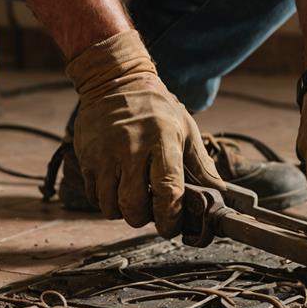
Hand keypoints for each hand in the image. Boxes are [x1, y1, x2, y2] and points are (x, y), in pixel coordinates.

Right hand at [66, 30, 224, 237]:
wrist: (115, 81)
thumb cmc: (156, 108)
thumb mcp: (186, 129)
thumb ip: (202, 165)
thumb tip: (220, 193)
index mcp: (162, 140)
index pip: (167, 190)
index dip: (169, 216)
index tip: (170, 226)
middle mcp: (131, 148)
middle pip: (134, 206)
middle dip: (144, 218)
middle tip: (151, 211)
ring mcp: (105, 154)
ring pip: (110, 206)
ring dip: (123, 211)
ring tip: (133, 197)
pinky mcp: (86, 158)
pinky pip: (93, 196)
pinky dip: (106, 200)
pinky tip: (117, 187)